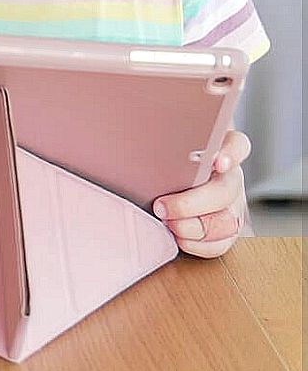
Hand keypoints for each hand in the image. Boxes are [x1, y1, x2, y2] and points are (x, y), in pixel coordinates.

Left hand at [153, 130, 250, 257]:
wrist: (163, 182)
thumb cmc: (158, 159)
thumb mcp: (161, 143)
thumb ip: (159, 138)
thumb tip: (132, 125)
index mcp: (219, 151)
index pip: (237, 145)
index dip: (230, 154)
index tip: (217, 162)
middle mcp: (229, 177)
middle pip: (226, 190)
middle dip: (193, 203)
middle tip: (161, 206)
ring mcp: (231, 204)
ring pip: (229, 220)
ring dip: (196, 227)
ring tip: (169, 224)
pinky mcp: (225, 229)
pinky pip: (223, 243)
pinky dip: (200, 244)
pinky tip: (179, 238)